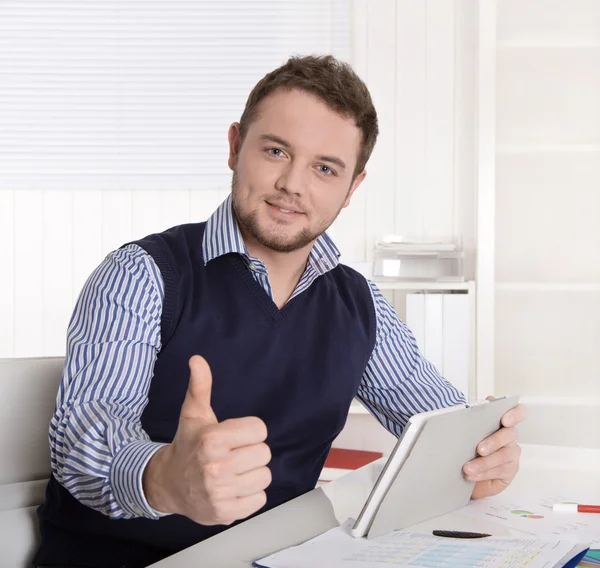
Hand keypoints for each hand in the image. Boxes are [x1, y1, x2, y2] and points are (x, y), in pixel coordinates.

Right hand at [143, 355, 271, 524]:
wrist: (168, 484)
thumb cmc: (187, 445)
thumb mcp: (194, 413)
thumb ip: (200, 385)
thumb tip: (197, 359)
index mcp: (212, 440)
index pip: (260, 429)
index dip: (249, 431)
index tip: (234, 436)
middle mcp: (215, 467)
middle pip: (264, 453)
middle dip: (251, 452)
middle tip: (232, 454)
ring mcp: (220, 493)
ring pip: (264, 476)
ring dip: (252, 473)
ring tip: (233, 471)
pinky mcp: (226, 513)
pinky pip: (260, 499)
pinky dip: (250, 494)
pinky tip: (233, 488)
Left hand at [463, 397, 526, 498]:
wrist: (467, 470)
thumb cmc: (468, 447)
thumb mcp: (468, 433)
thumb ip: (472, 422)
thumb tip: (464, 416)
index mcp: (501, 422)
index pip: (518, 412)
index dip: (515, 414)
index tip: (505, 420)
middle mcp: (509, 436)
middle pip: (509, 435)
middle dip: (494, 442)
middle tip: (479, 449)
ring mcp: (512, 453)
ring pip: (503, 456)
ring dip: (484, 462)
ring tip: (468, 467)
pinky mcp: (510, 470)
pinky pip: (500, 471)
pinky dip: (483, 473)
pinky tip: (472, 474)